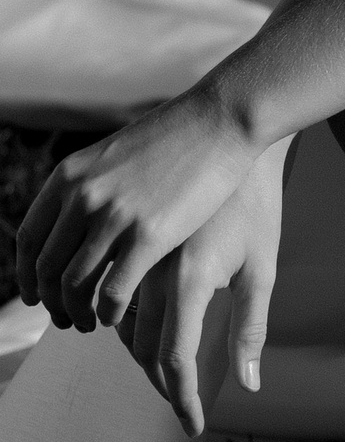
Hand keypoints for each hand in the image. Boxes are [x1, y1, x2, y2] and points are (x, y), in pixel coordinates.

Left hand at [14, 85, 260, 335]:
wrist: (220, 117)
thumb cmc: (178, 136)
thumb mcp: (115, 153)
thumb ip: (90, 185)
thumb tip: (76, 217)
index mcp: (69, 177)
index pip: (29, 239)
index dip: (27, 275)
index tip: (36, 294)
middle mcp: (83, 197)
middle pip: (48, 268)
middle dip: (52, 302)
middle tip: (65, 318)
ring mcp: (114, 216)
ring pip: (75, 285)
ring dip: (77, 313)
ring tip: (89, 323)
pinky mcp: (149, 235)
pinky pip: (113, 290)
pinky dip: (108, 312)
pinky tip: (115, 317)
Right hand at [117, 146, 287, 437]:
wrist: (230, 136)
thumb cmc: (256, 206)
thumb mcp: (262, 267)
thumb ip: (250, 329)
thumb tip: (252, 386)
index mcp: (191, 279)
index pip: (175, 360)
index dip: (183, 399)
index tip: (193, 425)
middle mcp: (152, 269)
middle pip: (143, 349)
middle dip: (163, 380)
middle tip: (180, 398)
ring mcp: (131, 250)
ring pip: (117, 324)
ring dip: (138, 353)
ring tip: (163, 369)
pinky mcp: (119, 236)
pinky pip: (107, 292)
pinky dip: (121, 319)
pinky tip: (142, 327)